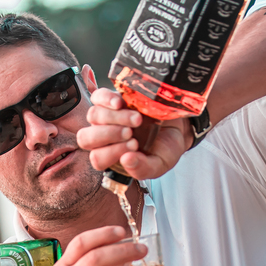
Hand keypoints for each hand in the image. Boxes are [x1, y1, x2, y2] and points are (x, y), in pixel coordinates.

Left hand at [77, 88, 192, 179]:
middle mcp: (103, 138)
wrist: (179, 125)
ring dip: (115, 118)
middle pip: (86, 138)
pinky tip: (120, 103)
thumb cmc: (166, 147)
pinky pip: (98, 97)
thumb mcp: (160, 164)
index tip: (135, 146)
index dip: (112, 153)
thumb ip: (142, 169)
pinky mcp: (111, 98)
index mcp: (111, 157)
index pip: (97, 158)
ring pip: (94, 116)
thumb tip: (126, 160)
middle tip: (131, 134)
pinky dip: (106, 99)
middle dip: (109, 136)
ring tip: (137, 119)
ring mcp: (105, 116)